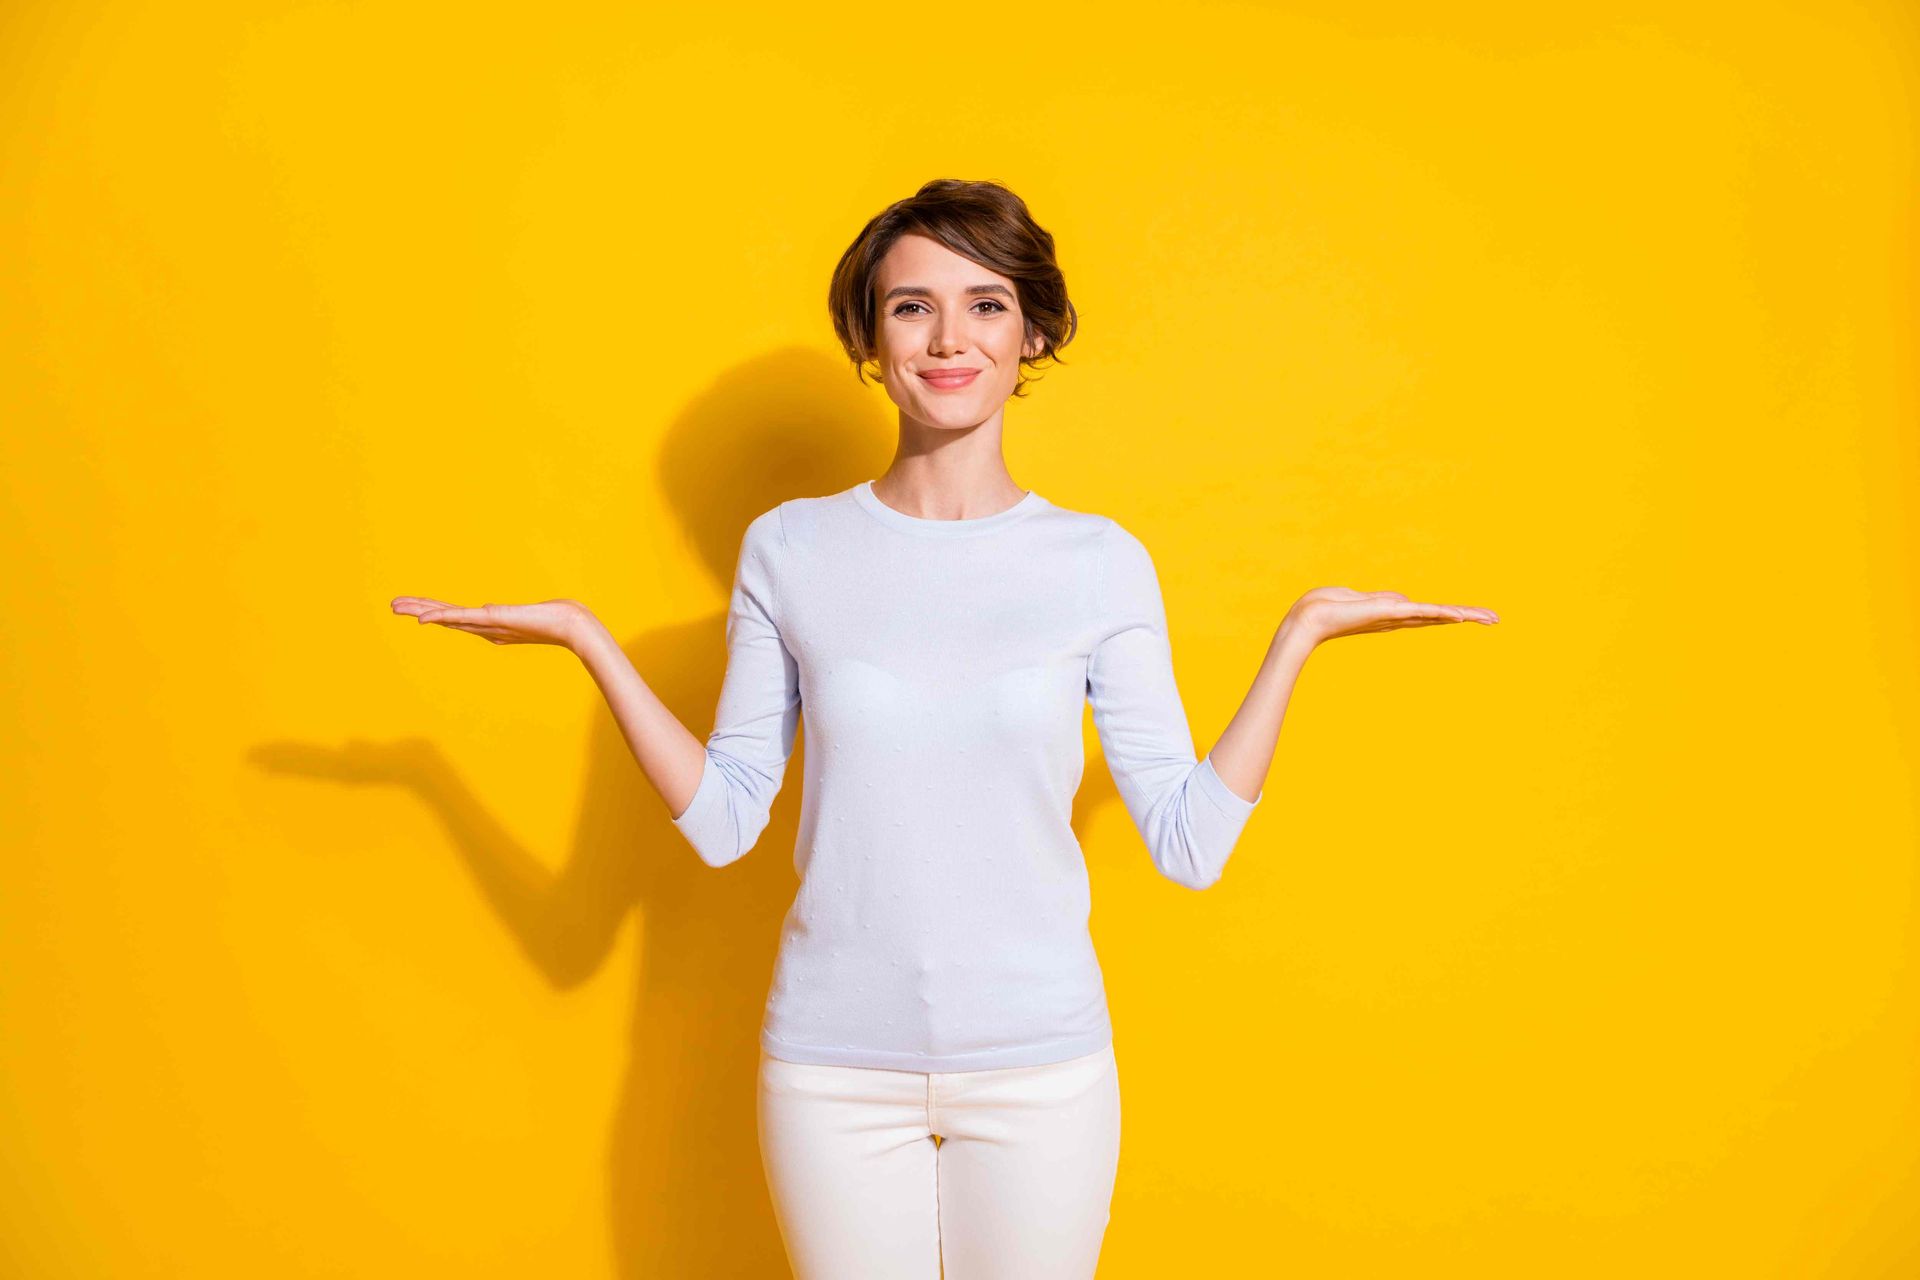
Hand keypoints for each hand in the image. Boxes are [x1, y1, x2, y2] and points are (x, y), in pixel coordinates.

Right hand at [389, 596, 598, 650]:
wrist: (571, 627)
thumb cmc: (555, 619)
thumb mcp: (525, 614)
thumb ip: (505, 614)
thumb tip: (488, 610)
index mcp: (490, 626)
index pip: (454, 616)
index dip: (431, 611)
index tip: (410, 607)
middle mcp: (485, 629)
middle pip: (445, 618)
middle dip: (418, 611)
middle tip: (392, 605)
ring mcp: (488, 626)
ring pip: (448, 618)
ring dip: (422, 612)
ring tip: (398, 607)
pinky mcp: (495, 620)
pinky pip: (464, 618)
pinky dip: (443, 617)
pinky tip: (426, 618)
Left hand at [1282, 587, 1498, 647]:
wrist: (1308, 618)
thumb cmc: (1329, 608)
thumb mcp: (1363, 600)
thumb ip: (1385, 600)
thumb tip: (1403, 601)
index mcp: (1395, 616)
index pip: (1432, 614)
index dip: (1455, 614)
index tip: (1477, 617)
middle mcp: (1399, 619)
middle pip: (1441, 616)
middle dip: (1469, 616)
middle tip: (1496, 619)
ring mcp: (1394, 617)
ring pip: (1436, 614)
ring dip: (1464, 614)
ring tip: (1488, 617)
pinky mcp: (1386, 612)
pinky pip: (1419, 612)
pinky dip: (1439, 613)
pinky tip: (1457, 616)